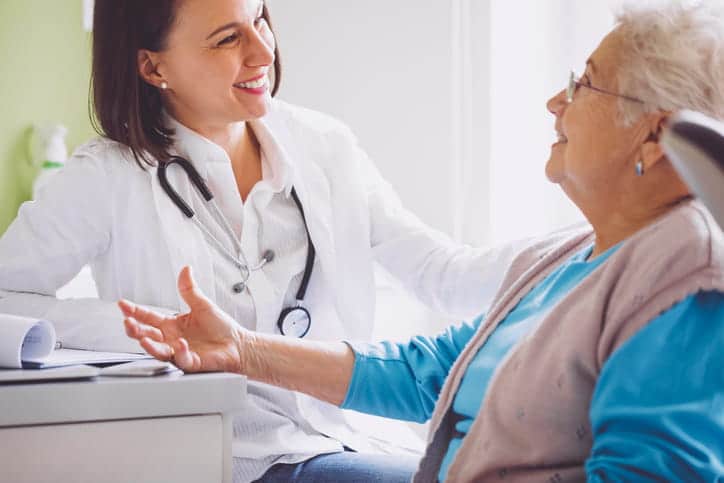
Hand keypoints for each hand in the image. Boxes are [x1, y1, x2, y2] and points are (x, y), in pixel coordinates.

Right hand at [118, 266, 246, 372]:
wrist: (238, 344)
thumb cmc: (221, 328)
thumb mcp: (202, 304)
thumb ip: (190, 290)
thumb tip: (185, 269)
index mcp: (172, 324)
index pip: (148, 317)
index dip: (135, 311)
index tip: (122, 304)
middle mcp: (171, 339)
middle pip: (147, 336)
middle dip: (135, 330)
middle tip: (127, 322)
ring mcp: (179, 352)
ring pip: (158, 351)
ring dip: (150, 346)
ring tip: (143, 339)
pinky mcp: (191, 362)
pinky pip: (182, 359)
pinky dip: (180, 352)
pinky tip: (181, 344)